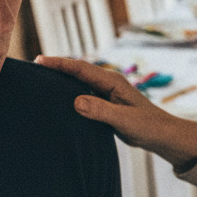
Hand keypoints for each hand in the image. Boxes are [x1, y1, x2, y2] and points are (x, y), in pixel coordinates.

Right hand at [36, 56, 196, 170]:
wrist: (163, 136)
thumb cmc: (148, 127)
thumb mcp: (124, 120)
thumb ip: (101, 111)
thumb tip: (75, 101)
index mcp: (112, 82)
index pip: (81, 69)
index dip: (60, 64)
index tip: (39, 60)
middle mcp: (108, 84)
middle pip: (77, 72)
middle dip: (57, 67)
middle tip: (33, 66)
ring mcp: (107, 94)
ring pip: (79, 83)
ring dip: (62, 79)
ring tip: (40, 79)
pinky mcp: (106, 105)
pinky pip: (84, 95)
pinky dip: (69, 94)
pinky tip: (59, 99)